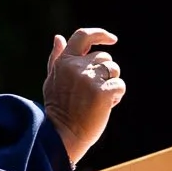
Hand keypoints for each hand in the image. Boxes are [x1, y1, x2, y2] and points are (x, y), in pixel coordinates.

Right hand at [43, 28, 124, 165]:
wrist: (61, 136)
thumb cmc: (58, 109)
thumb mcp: (52, 81)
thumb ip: (57, 58)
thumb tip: (59, 37)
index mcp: (64, 62)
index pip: (83, 36)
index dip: (100, 34)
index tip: (112, 40)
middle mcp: (76, 67)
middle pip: (105, 57)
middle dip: (105, 72)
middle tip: (94, 91)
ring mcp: (89, 79)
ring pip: (114, 70)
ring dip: (111, 83)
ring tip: (97, 100)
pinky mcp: (102, 92)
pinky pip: (119, 85)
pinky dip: (116, 96)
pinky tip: (105, 107)